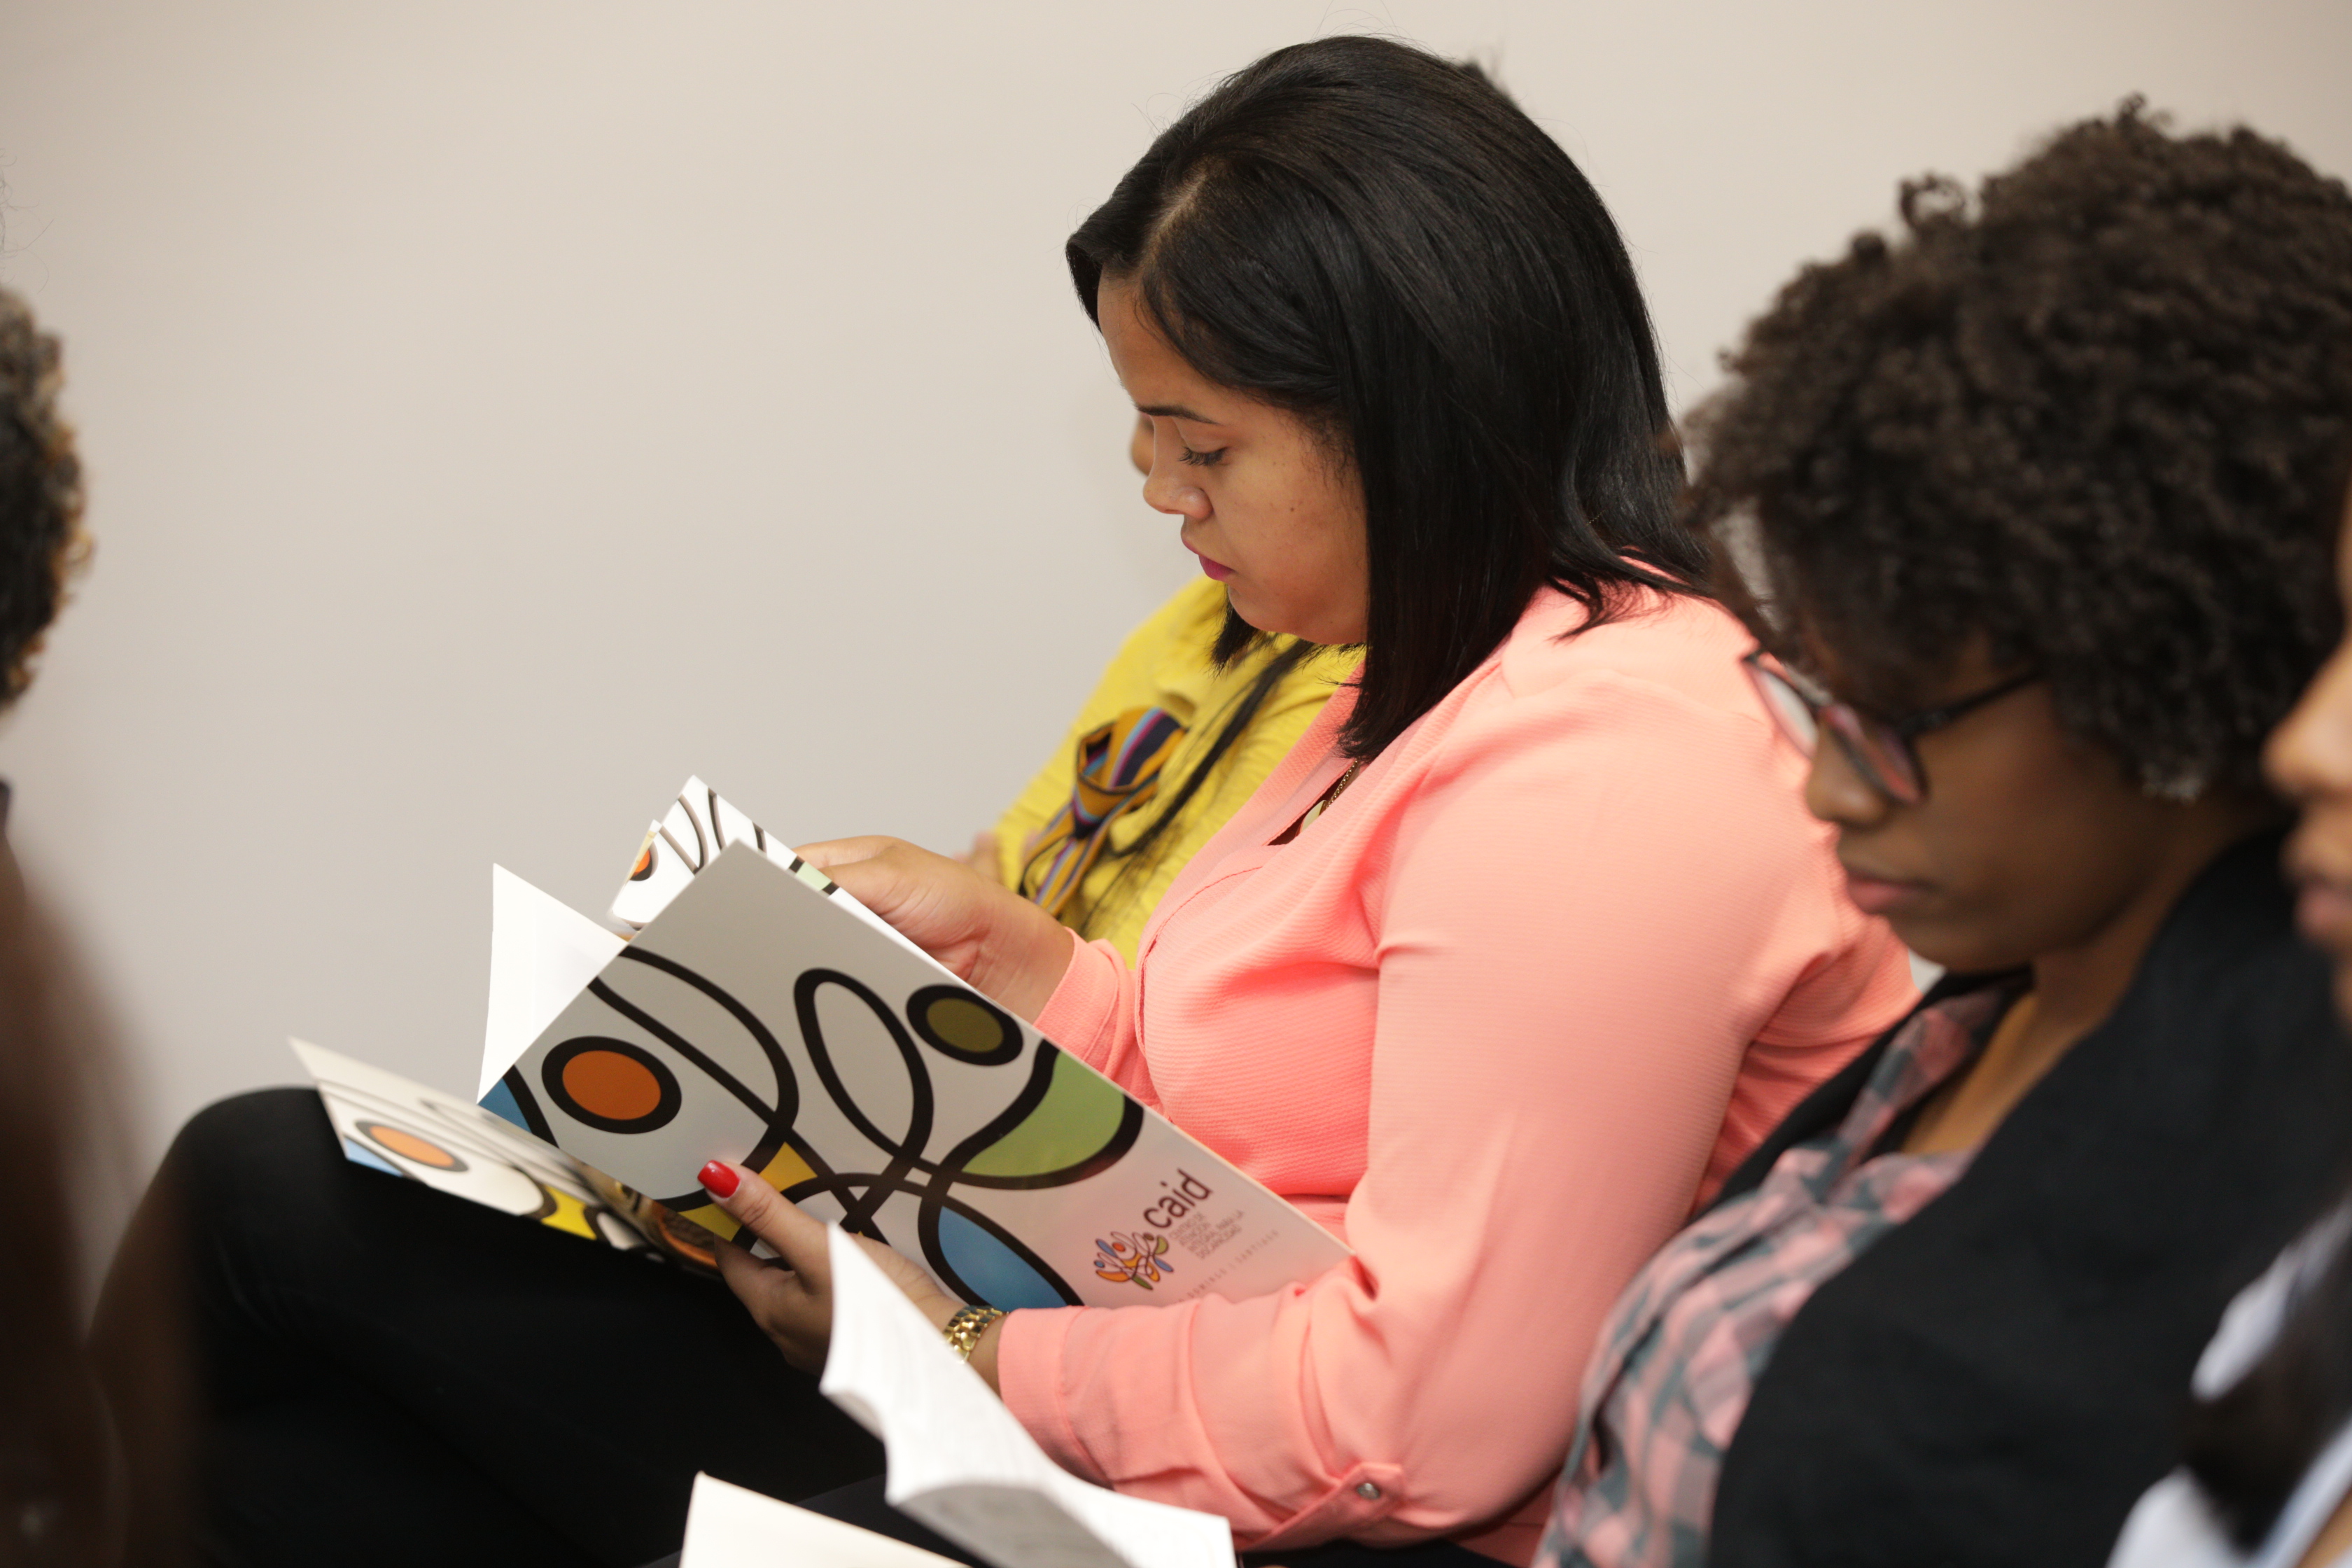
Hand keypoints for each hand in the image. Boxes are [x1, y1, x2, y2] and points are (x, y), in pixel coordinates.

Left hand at [698, 1159, 1004, 1389]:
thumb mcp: (820, 1247)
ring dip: (795, 1261)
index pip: (730, 1259)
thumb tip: (715, 1178)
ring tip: (812, 1223)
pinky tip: (846, 1264)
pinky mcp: (849, 1346)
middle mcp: (784, 1335)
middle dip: (764, 1240)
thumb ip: (770, 1215)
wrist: (942, 1349)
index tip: (735, 1189)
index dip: (729, 1222)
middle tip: (777, 1195)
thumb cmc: (876, 1298)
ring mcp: (816, 1346)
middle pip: (761, 1277)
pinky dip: (822, 1280)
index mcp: (769, 1310)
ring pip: (792, 1292)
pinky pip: (820, 1305)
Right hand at [795, 836, 1074, 1020]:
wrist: (994, 951)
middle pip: (792, 909)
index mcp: (846, 863)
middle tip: (776, 932)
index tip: (753, 896)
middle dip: (784, 920)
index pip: (789, 866)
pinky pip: (831, 974)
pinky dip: (828, 975)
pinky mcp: (861, 971)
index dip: (769, 880)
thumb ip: (838, 880)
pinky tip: (826, 976)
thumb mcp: (892, 875)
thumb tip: (787, 888)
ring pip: (807, 945)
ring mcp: (850, 937)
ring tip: (805, 954)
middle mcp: (844, 899)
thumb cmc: (957, 897)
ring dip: (807, 951)